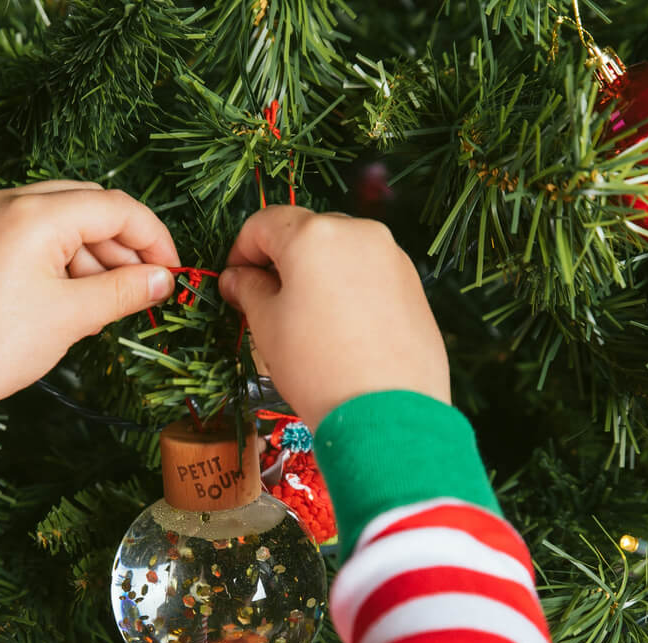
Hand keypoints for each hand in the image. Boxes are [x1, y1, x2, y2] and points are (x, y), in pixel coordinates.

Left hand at [0, 181, 179, 483]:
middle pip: (88, 206)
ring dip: (92, 257)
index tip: (173, 273)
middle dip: (123, 246)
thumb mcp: (72, 317)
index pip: (115, 207)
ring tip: (104, 307)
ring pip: (61, 222)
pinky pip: (32, 236)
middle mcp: (8, 201)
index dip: (154, 238)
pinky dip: (60, 262)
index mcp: (34, 212)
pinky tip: (70, 303)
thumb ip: (125, 290)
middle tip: (145, 290)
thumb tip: (164, 279)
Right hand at [219, 207, 448, 430]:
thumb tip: (237, 278)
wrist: (386, 413)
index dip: (241, 250)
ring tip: (307, 319)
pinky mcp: (413, 285)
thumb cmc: (318, 367)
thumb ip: (248, 290)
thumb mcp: (268, 326)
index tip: (235, 280)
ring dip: (318, 274)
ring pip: (342, 253)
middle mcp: (358, 233)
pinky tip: (342, 329)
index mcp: (314, 235)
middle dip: (282, 260)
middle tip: (266, 300)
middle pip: (307, 233)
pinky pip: (370, 274)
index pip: (264, 223)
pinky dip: (349, 289)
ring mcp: (392, 257)